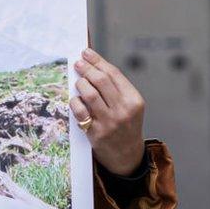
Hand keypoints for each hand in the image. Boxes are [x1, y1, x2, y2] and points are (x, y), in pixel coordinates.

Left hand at [70, 48, 145, 175]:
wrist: (128, 156)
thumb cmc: (125, 124)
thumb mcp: (129, 105)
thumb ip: (114, 87)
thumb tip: (91, 65)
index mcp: (134, 100)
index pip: (113, 73)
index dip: (97, 61)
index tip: (86, 53)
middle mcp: (123, 110)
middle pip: (100, 81)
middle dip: (86, 68)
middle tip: (78, 63)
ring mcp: (110, 122)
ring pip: (89, 94)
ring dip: (80, 84)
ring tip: (79, 82)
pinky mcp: (96, 133)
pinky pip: (80, 111)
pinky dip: (75, 102)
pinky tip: (76, 100)